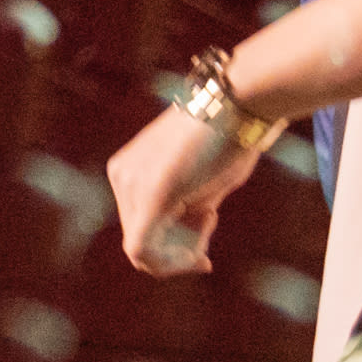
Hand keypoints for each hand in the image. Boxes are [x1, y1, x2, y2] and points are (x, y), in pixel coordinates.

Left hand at [108, 99, 259, 276]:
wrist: (240, 102)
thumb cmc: (228, 138)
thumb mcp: (200, 183)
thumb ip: (185, 212)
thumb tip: (186, 251)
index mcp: (127, 170)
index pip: (140, 227)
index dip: (170, 249)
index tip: (203, 252)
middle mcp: (122, 177)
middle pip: (142, 241)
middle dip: (180, 247)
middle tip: (211, 218)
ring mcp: (132, 185)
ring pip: (144, 251)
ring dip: (184, 249)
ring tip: (210, 211)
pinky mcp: (151, 195)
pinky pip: (142, 250)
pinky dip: (175, 259)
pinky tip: (206, 225)